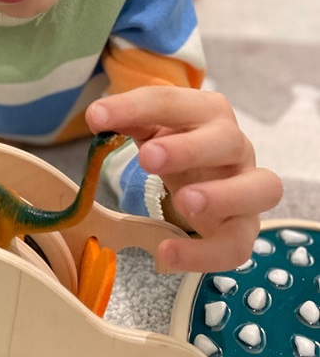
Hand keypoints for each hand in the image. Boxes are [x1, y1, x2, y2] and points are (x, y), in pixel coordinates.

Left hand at [85, 87, 282, 272]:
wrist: (208, 183)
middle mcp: (236, 146)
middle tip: (147, 158)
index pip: (174, 102)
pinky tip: (167, 253)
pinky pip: (238, 244)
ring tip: (183, 202)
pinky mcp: (245, 228)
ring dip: (222, 195)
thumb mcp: (153, 131)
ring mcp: (248, 188)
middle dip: (189, 149)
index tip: (96, 117)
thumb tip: (99, 115)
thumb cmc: (179, 150)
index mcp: (208, 113)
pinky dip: (204, 253)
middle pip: (227, 140)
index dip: (134, 107)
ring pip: (260, 188)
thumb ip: (129, 121)